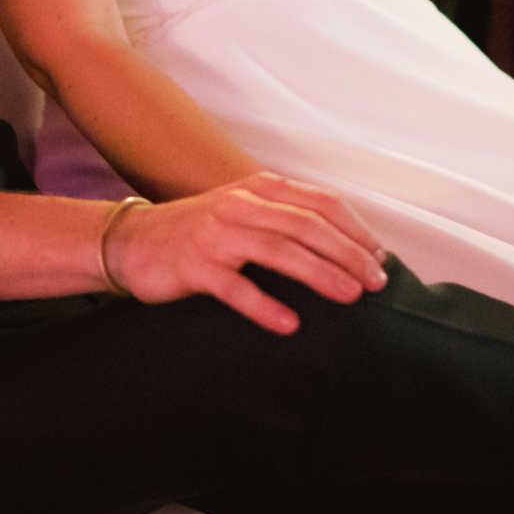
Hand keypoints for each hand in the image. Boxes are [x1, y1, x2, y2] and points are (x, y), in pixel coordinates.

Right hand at [106, 173, 389, 334]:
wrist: (134, 242)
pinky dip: (264, 305)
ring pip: (278, 251)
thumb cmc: (201, 231)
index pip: (321, 203)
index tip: (380, 258)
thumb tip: (345, 245)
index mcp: (260, 189)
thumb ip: (287, 219)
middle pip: (307, 225)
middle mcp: (241, 206)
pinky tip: (289, 323)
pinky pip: (235, 288)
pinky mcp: (194, 266)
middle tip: (376, 282)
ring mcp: (216, 234)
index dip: (356, 230)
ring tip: (350, 296)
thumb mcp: (246, 212)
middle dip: (348, 253)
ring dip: (320, 274)